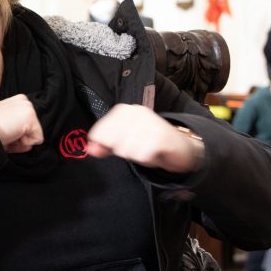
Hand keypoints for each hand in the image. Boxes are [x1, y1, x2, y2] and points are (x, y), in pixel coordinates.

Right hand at [0, 94, 43, 152]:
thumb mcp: (2, 121)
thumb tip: (23, 136)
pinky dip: (23, 145)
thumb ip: (14, 124)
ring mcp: (28, 108)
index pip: (27, 124)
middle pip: (32, 130)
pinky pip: (37, 140)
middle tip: (4, 135)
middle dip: (19, 138)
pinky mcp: (30, 117)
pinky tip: (10, 136)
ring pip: (34, 136)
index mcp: (18, 100)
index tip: (3, 131)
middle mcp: (24, 101)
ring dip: (20, 142)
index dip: (15, 133)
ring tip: (6, 136)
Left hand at [86, 104, 203, 172]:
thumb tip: (89, 149)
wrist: (182, 146)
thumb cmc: (148, 142)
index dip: (105, 145)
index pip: (98, 132)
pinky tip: (155, 153)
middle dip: (122, 151)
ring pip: (125, 150)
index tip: (119, 146)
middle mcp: (135, 112)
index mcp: (122, 110)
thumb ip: (103, 144)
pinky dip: (147, 160)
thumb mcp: (122, 142)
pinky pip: (141, 156)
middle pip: (110, 142)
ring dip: (136, 156)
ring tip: (147, 149)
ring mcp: (148, 122)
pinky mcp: (159, 136)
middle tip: (137, 147)